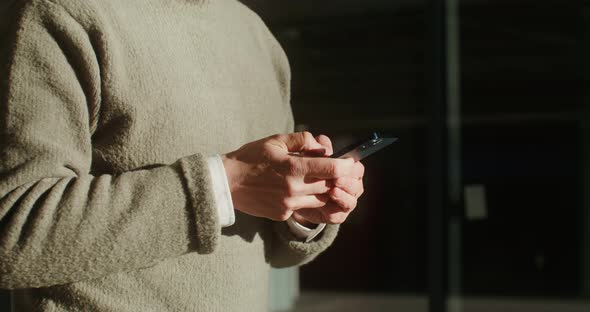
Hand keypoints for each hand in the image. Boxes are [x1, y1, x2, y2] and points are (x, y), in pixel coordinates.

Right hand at [221, 132, 355, 220]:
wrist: (225, 183)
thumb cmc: (250, 158)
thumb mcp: (275, 142)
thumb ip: (302, 140)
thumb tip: (323, 146)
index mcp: (293, 168)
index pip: (331, 169)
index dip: (346, 166)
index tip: (351, 162)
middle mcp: (293, 189)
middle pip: (330, 186)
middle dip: (338, 179)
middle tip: (340, 171)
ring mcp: (288, 205)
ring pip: (320, 200)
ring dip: (325, 191)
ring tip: (321, 180)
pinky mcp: (282, 215)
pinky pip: (304, 208)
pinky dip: (308, 199)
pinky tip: (300, 190)